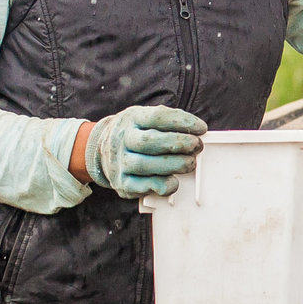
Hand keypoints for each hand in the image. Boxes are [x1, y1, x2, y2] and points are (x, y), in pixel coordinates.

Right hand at [83, 105, 207, 195]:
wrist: (101, 149)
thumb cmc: (136, 132)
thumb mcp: (147, 118)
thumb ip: (170, 121)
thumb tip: (197, 131)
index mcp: (132, 118)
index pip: (157, 117)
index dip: (182, 122)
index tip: (201, 128)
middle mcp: (122, 139)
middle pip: (149, 141)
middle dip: (178, 144)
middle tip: (197, 146)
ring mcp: (119, 162)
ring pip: (145, 165)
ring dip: (173, 165)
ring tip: (190, 163)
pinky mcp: (122, 183)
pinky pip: (142, 187)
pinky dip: (161, 185)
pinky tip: (174, 182)